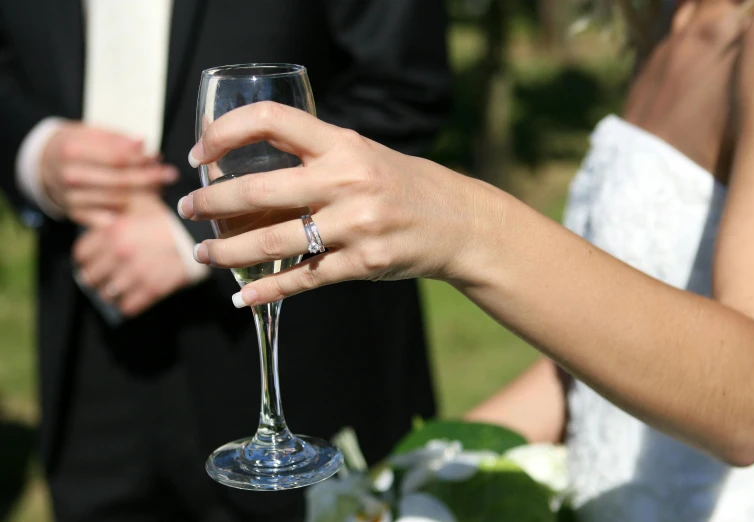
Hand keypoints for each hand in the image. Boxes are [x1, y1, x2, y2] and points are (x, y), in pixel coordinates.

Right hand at [41, 122, 177, 225]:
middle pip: (120, 181)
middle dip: (150, 178)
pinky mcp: (76, 214)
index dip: (141, 159)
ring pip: (118, 200)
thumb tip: (142, 142)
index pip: (116, 158)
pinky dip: (129, 213)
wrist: (44, 163)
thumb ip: (117, 138)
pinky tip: (145, 206)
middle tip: (170, 174)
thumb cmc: (76, 144)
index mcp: (72, 151)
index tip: (159, 157)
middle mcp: (70, 177)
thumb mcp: (90, 132)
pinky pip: (108, 219)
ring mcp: (72, 198)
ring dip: (144, 195)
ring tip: (161, 187)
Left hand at [73, 196, 190, 316]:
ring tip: (119, 288)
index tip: (94, 260)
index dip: (87, 259)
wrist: (199, 233)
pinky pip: (128, 307)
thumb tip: (94, 222)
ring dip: (111, 293)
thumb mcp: (138, 202)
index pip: (80, 255)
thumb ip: (112, 210)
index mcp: (113, 231)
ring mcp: (136, 273)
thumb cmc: (167, 216)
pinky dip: (128, 305)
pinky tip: (133, 297)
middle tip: (105, 276)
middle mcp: (120, 253)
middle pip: (89, 278)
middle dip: (96, 278)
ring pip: (107, 295)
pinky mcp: (152, 289)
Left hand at [178, 102, 492, 306]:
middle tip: (188, 208)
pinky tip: (242, 296)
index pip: (271, 120)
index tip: (200, 152)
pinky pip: (303, 280)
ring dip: (226, 252)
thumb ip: (316, 155)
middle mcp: (346, 181)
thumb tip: (253, 163)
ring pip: (271, 243)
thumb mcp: (363, 153)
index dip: (224, 132)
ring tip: (205, 253)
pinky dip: (266, 291)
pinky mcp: (362, 263)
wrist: (459, 221)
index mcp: (343, 144)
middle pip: (257, 191)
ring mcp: (355, 225)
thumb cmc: (404, 184)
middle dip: (210, 202)